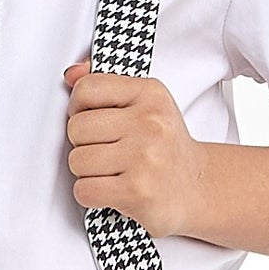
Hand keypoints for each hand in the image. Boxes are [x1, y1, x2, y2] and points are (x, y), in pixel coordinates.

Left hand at [62, 59, 204, 238]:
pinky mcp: (137, 191)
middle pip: (76, 128)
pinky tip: (111, 189)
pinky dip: (90, 194)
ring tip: (112, 171)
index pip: (86, 88)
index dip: (78, 108)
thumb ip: (105, 86)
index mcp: (150, 94)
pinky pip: (84, 190)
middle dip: (83, 144)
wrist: (196, 187)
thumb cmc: (164, 147)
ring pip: (77, 161)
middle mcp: (150, 123)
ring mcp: (145, 157)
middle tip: (106, 151)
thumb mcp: (144, 105)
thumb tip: (71, 74)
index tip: (92, 120)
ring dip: (87, 172)